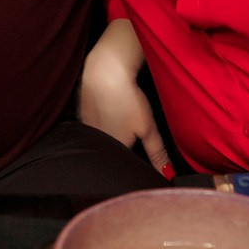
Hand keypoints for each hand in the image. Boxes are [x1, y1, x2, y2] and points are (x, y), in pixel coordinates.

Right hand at [80, 53, 171, 176]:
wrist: (104, 73)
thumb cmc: (127, 100)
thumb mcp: (148, 128)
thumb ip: (157, 153)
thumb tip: (167, 175)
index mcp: (115, 149)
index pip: (125, 165)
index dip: (134, 163)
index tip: (141, 156)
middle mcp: (98, 143)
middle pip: (111, 152)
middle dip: (121, 151)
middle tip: (131, 134)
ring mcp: (86, 128)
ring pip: (100, 139)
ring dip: (109, 136)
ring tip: (119, 120)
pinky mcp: (81, 114)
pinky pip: (91, 125)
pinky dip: (100, 122)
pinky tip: (107, 112)